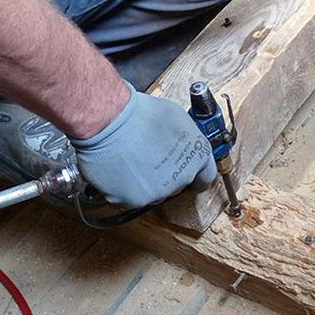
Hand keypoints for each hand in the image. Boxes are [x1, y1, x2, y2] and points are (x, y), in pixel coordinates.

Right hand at [70, 82, 216, 207]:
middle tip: (150, 156)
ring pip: (154, 191)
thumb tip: (181, 143)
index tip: (190, 175)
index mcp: (197, 157)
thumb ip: (185, 138)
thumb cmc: (141, 113)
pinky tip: (119, 168)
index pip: (205, 177)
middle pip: (176, 184)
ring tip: (131, 158)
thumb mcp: (177, 117)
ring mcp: (159, 192)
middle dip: (166, 173)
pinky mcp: (135, 201)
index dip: (196, 175)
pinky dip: (125, 186)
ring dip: (146, 180)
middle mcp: (181, 179)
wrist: (109, 121)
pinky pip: (131, 196)